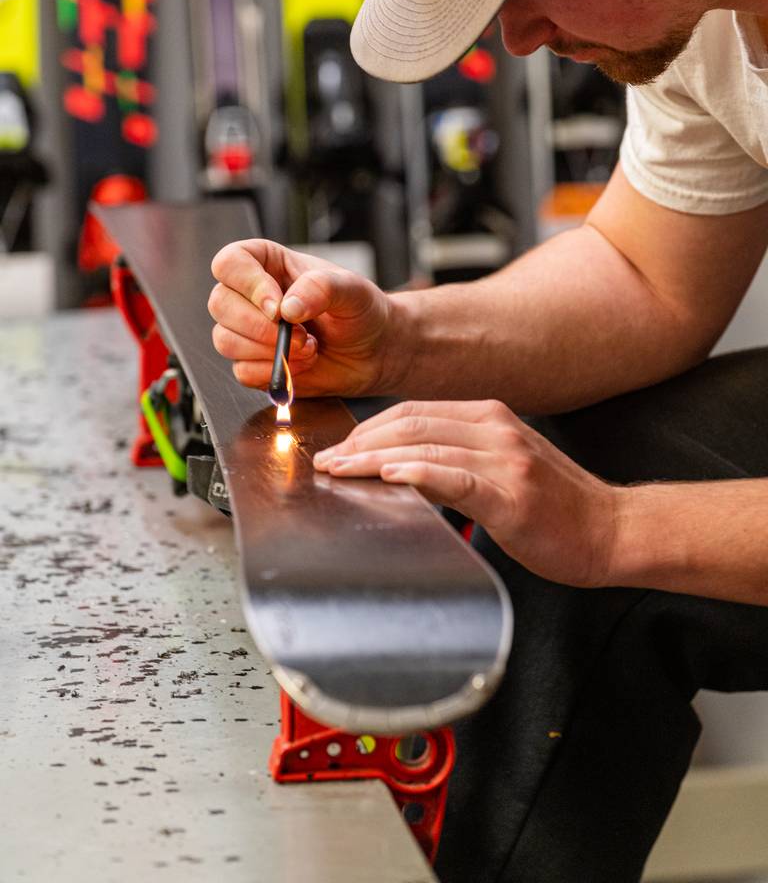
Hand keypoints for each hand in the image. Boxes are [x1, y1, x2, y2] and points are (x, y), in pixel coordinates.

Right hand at [209, 239, 394, 396]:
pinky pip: (242, 372)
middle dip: (259, 326)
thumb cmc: (362, 311)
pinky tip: (303, 364)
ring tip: (309, 347)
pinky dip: (274, 372)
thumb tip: (287, 308)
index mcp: (268, 264)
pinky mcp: (255, 364)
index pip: (230, 263)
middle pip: (220, 304)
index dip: (248, 285)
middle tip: (301, 333)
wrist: (375, 352)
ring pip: (225, 340)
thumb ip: (321, 288)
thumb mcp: (352, 289)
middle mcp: (252, 296)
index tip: (278, 306)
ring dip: (269, 351)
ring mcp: (250, 331)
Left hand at [313, 399, 619, 587]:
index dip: (370, 428)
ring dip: (373, 459)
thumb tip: (401, 467)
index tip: (340, 448)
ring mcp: (505, 459)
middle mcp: (496, 428)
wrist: (611, 530)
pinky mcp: (511, 494)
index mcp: (490, 417)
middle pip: (411, 423)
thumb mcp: (504, 465)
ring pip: (424, 446)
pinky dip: (417, 474)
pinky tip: (389, 477)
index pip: (415, 412)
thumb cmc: (556, 506)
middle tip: (326, 462)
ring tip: (339, 472)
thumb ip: (458, 457)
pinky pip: (455, 477)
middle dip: (360, 442)